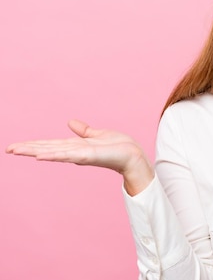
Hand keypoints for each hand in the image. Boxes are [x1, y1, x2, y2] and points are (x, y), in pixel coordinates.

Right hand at [6, 120, 153, 194]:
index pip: (50, 144)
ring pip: (53, 152)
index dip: (34, 144)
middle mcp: (74, 151)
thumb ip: (83, 130)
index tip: (16, 145)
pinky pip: (68, 155)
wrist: (133, 155)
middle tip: (9, 149)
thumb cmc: (119, 147)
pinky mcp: (88, 156)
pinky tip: (40, 156)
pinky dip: (53, 155)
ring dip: (35, 151)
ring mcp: (80, 155)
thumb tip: (70, 122)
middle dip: (28, 148)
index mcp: (75, 146)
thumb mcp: (98, 134)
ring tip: (17, 151)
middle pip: (47, 148)